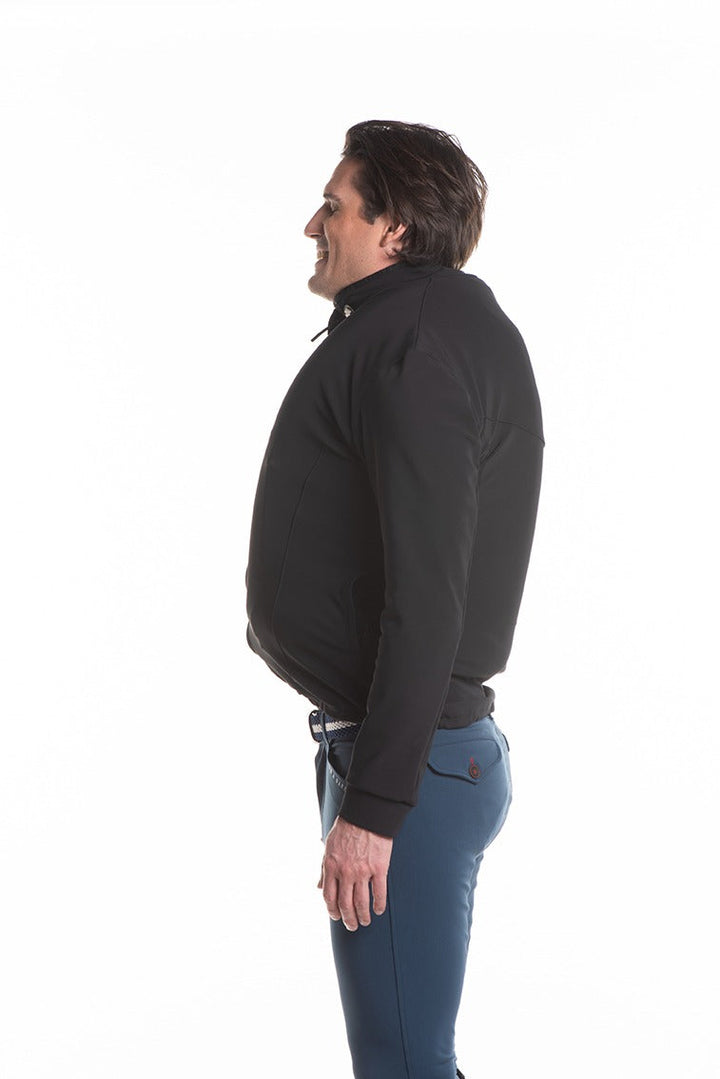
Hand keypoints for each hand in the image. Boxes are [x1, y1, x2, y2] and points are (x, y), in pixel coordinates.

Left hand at [317, 815, 392, 929]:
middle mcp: (345, 872)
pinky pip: (379, 893)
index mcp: (331, 866)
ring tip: (365, 921)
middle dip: (348, 919)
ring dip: (362, 916)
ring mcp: (362, 871)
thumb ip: (324, 868)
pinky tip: (378, 910)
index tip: (337, 917)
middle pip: (345, 904)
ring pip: (361, 902)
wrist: (366, 814)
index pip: (329, 897)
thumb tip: (319, 887)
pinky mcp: (379, 868)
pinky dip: (379, 905)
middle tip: (352, 926)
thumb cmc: (346, 828)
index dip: (332, 910)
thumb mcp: (329, 847)